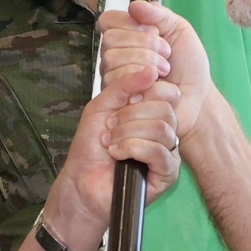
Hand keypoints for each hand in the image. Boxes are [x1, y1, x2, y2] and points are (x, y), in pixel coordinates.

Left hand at [44, 66, 181, 249]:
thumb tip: (152, 69)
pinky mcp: (167, 173)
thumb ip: (125, 85)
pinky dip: (133, 148)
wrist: (81, 181)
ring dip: (128, 133)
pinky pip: (159, 151)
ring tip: (110, 143)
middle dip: (130, 115)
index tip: (121, 105)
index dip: (143, 93)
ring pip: (162, 129)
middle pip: (165, 108)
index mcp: (153, 113)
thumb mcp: (102, 106)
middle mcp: (165, 131)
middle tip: (110, 127)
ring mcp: (168, 152)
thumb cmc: (90, 147)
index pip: (167, 91)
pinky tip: (117, 154)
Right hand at [98, 1, 212, 141]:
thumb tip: (134, 5)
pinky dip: (144, 80)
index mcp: (124, 36)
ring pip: (112, 60)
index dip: (131, 23)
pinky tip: (157, 85)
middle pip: (110, 40)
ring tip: (165, 71)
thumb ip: (158, 14)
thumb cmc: (187, 64)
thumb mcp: (179, 30)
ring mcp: (113, 78)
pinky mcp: (118, 99)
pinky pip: (119, 82)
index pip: (108, 20)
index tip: (156, 32)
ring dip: (146, 62)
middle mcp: (113, 57)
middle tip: (166, 55)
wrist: (198, 95)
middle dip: (144, 44)